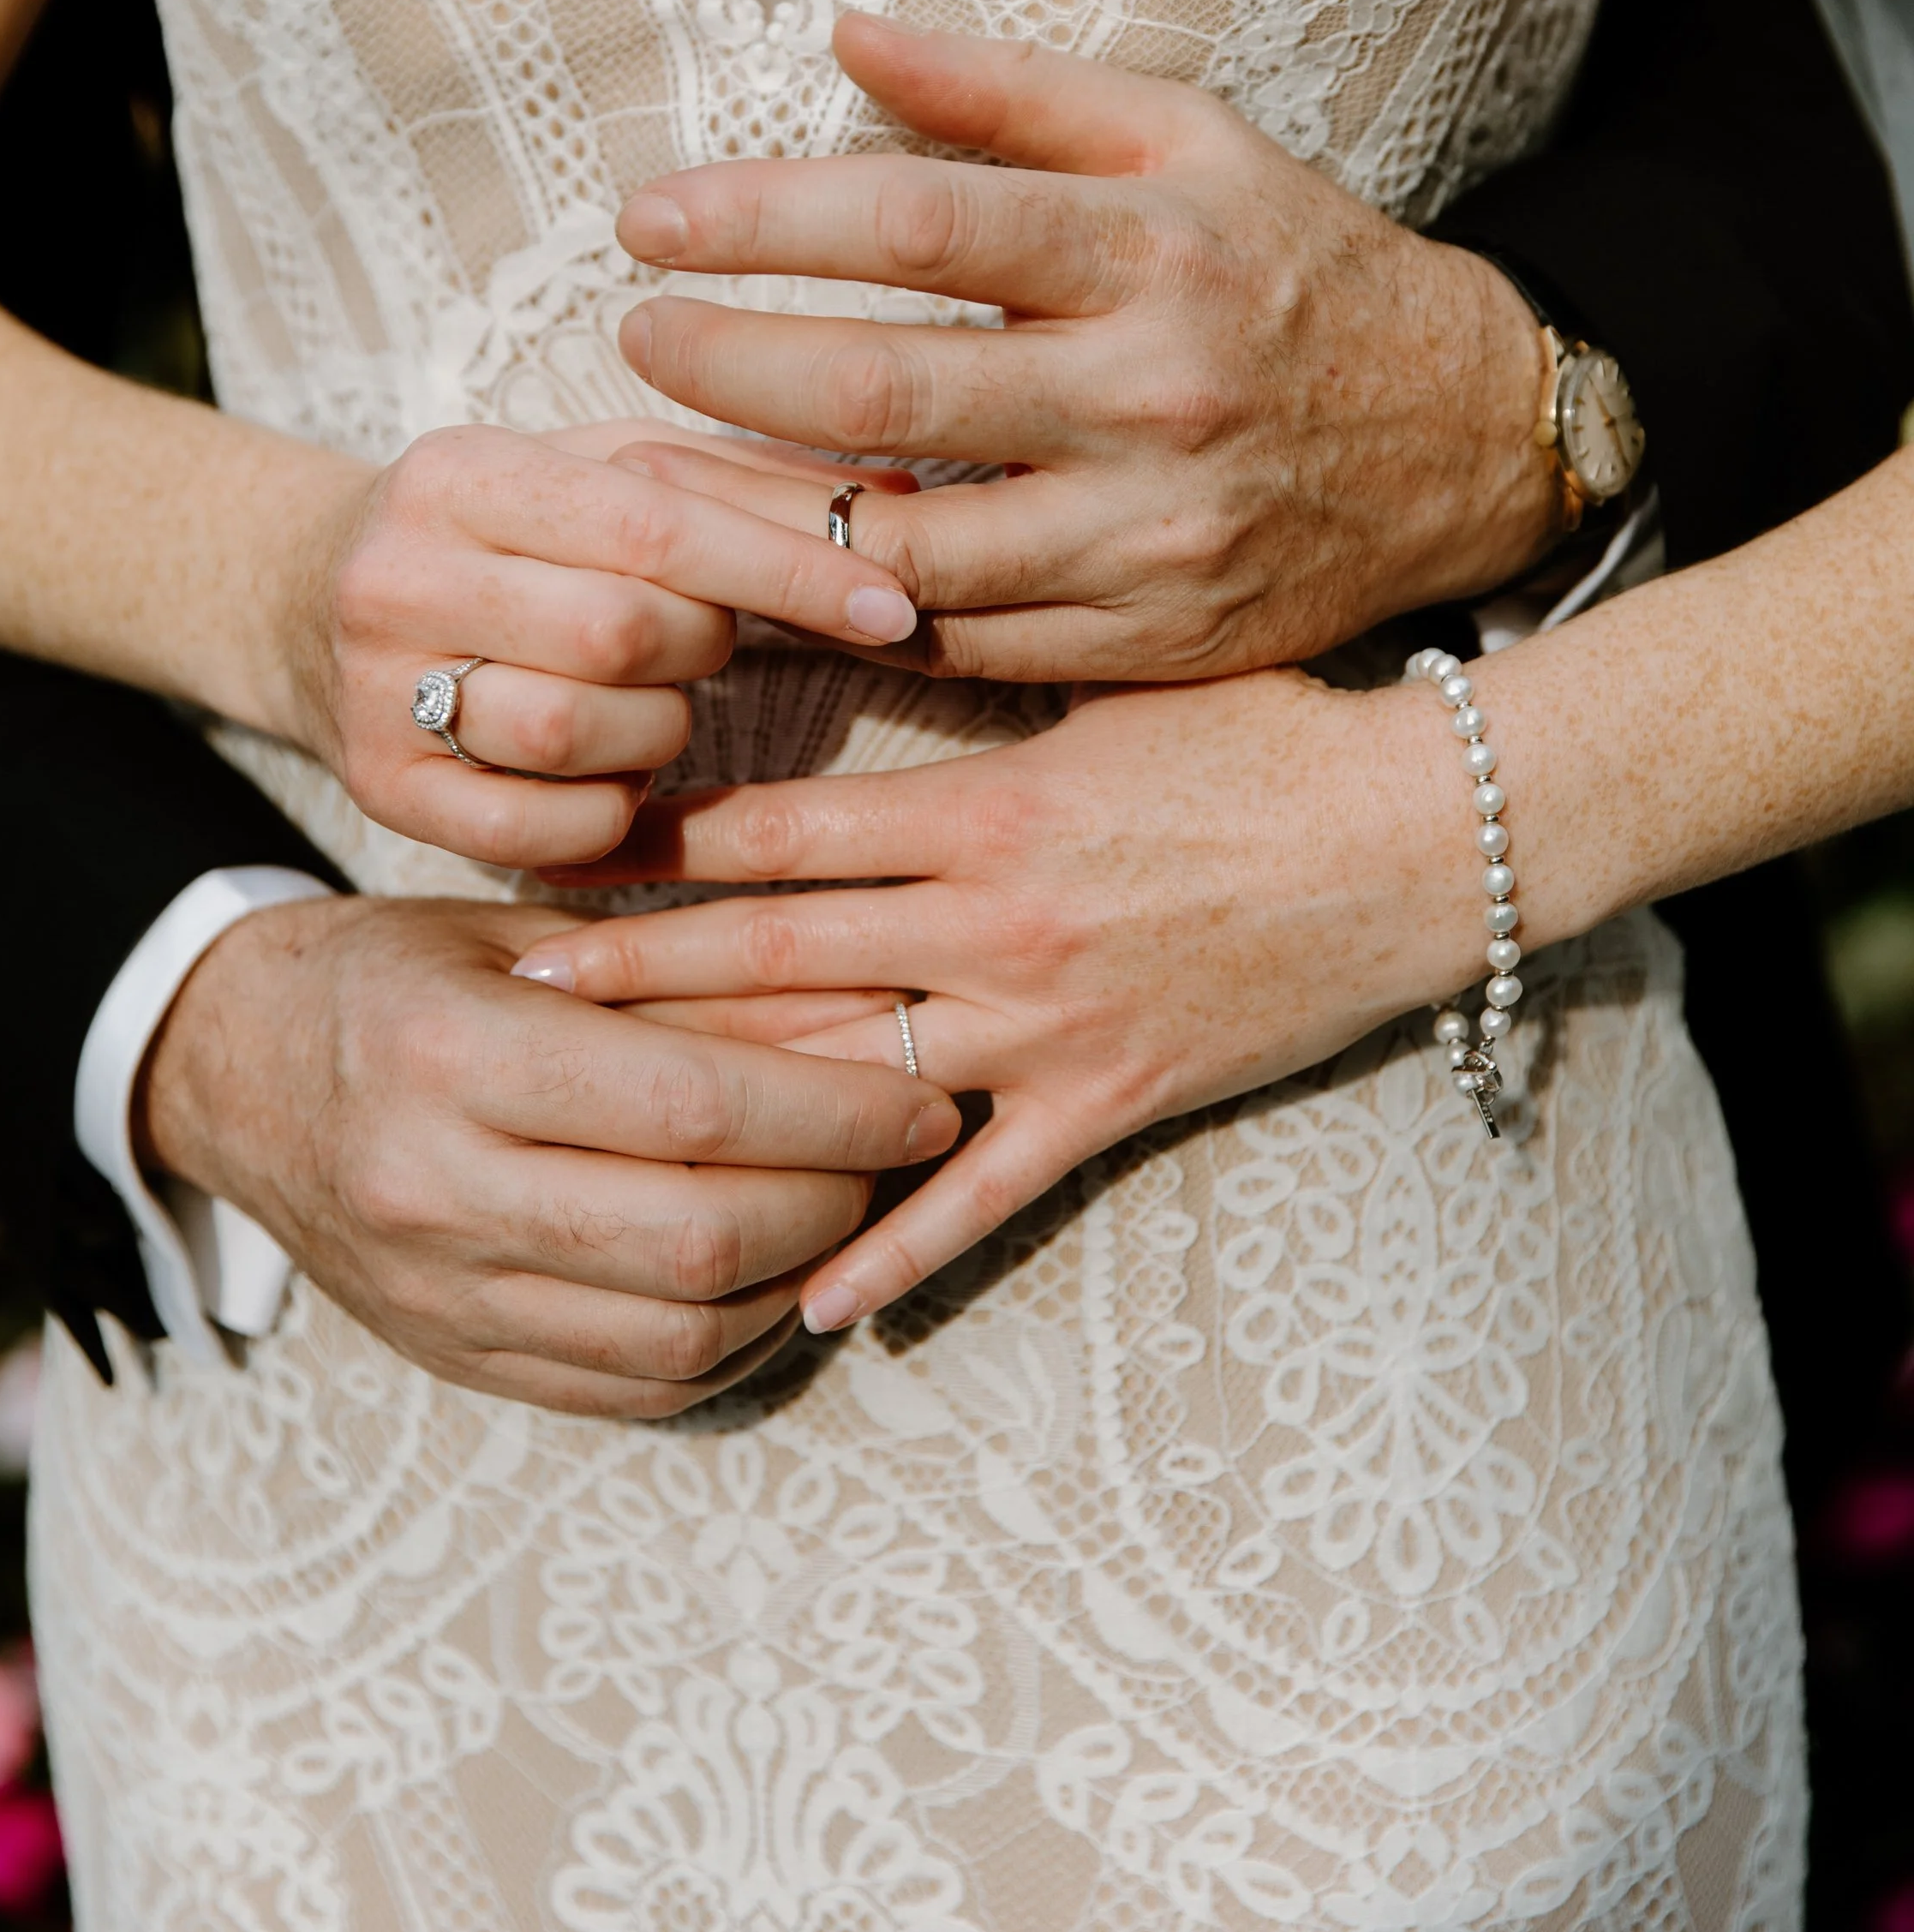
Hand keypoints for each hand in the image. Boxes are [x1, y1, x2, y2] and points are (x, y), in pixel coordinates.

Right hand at [139, 893, 957, 1413]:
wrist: (237, 1071)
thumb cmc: (405, 973)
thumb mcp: (534, 936)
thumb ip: (693, 979)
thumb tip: (875, 1014)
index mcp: (449, 1058)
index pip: (692, 1108)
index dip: (836, 1111)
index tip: (928, 1094)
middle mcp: (434, 1192)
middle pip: (700, 1238)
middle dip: (840, 1200)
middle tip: (907, 1153)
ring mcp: (439, 1299)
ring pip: (682, 1332)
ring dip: (804, 1281)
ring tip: (854, 1208)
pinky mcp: (456, 1362)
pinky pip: (636, 1388)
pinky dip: (738, 1343)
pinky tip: (779, 1279)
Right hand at [280, 418, 917, 864]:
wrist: (311, 601)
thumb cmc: (515, 531)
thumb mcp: (606, 470)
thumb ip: (749, 479)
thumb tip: (905, 497)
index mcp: (460, 472)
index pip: (655, 522)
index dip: (789, 569)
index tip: (893, 606)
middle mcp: (396, 576)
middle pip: (620, 633)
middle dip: (704, 647)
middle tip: (708, 640)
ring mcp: (374, 693)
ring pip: (577, 736)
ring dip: (658, 731)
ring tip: (649, 700)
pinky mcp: (376, 794)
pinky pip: (538, 833)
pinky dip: (607, 812)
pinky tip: (608, 772)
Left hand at [507, 674, 1482, 1331]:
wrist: (1416, 838)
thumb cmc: (1270, 738)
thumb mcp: (1116, 687)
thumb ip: (991, 685)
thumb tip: (880, 627)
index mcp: (985, 806)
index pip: (786, 830)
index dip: (663, 845)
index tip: (561, 850)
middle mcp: (992, 919)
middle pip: (781, 954)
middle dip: (641, 976)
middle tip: (514, 995)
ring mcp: (1048, 1023)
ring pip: (856, 1074)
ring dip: (730, 1106)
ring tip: (611, 1138)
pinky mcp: (1111, 1102)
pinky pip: (984, 1197)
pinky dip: (896, 1253)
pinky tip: (811, 1303)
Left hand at [611, 18, 1555, 680]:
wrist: (1464, 435)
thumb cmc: (1293, 265)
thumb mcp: (1182, 139)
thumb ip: (1005, 91)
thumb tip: (840, 30)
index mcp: (1150, 248)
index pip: (913, 223)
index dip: (758, 220)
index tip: (648, 219)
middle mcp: (1151, 394)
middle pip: (881, 389)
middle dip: (720, 366)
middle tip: (632, 339)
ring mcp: (1150, 532)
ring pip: (904, 542)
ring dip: (754, 507)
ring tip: (657, 462)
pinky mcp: (1149, 637)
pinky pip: (961, 641)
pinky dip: (853, 601)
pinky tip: (774, 559)